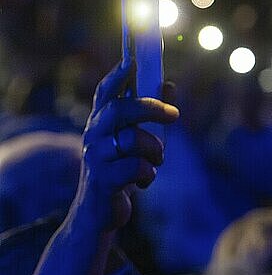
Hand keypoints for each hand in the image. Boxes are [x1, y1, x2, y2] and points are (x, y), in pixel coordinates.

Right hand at [79, 59, 178, 229]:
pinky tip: (144, 180)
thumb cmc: (120, 171)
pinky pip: (137, 167)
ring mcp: (95, 157)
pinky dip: (148, 174)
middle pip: (119, 110)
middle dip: (150, 108)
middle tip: (175, 115)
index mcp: (100, 123)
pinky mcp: (103, 180)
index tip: (132, 59)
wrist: (97, 214)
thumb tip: (170, 85)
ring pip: (133, 140)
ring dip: (155, 150)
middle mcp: (93, 135)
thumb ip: (150, 115)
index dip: (117, 75)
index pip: (105, 92)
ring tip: (157, 160)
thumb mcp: (135, 141)